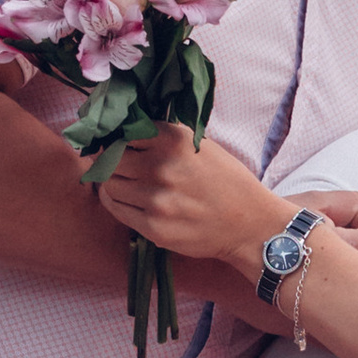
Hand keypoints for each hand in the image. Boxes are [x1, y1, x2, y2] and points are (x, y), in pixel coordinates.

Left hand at [100, 125, 289, 266]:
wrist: (249, 224)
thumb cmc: (226, 181)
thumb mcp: (200, 145)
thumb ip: (164, 137)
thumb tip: (123, 131)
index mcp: (174, 140)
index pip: (123, 131)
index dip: (115, 136)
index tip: (113, 140)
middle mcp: (162, 167)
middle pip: (110, 158)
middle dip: (109, 158)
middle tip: (113, 161)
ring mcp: (156, 199)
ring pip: (109, 183)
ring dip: (113, 180)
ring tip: (126, 181)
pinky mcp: (153, 227)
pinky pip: (116, 208)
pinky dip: (115, 200)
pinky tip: (126, 197)